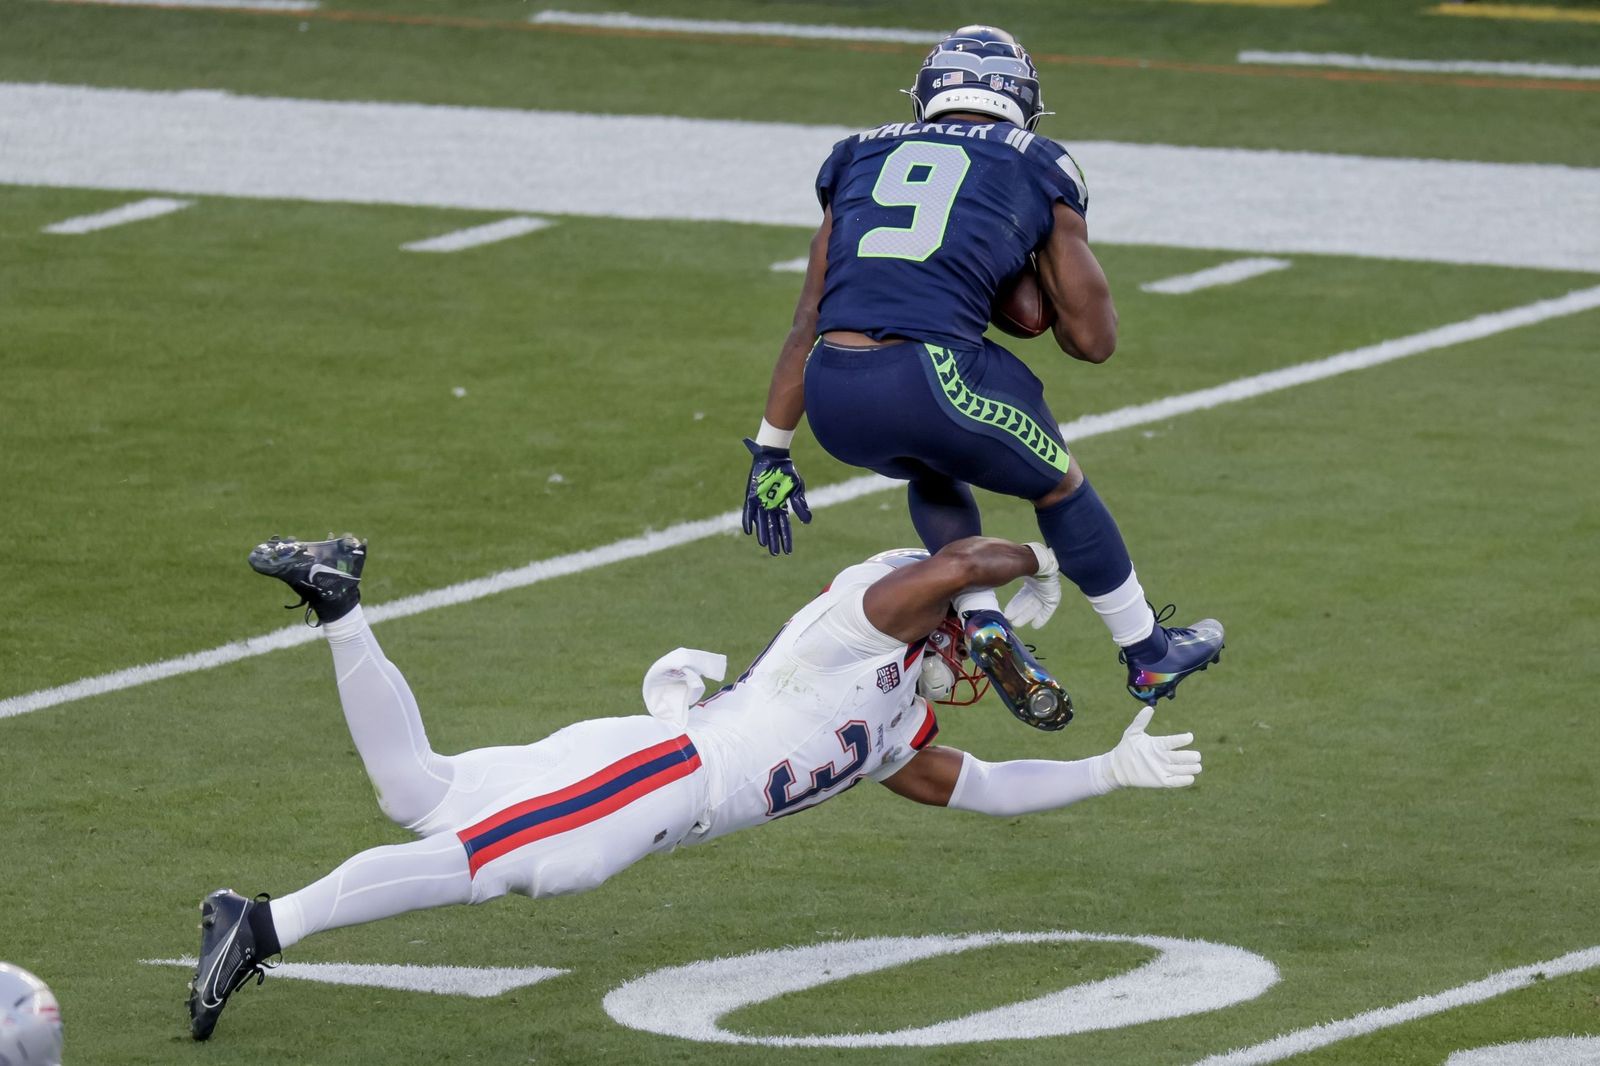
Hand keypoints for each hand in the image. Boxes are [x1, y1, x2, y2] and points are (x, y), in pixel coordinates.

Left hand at [741, 438, 810, 554]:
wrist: (775, 457)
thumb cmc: (787, 472)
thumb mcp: (797, 489)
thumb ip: (800, 505)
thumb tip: (807, 522)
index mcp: (781, 505)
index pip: (784, 526)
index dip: (786, 538)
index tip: (788, 551)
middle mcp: (770, 506)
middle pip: (773, 527)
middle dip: (774, 540)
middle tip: (775, 554)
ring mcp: (760, 502)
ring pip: (761, 522)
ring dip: (763, 533)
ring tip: (764, 545)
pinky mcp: (751, 496)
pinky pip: (749, 511)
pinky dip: (749, 521)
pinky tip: (749, 531)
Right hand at [1003, 542, 1060, 628]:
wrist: (1036, 560)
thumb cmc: (1020, 563)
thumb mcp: (1008, 573)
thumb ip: (997, 578)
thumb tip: (980, 582)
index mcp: (1030, 578)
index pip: (1022, 594)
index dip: (1015, 604)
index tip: (1007, 613)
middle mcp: (1038, 584)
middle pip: (1028, 601)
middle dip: (1019, 611)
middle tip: (1010, 620)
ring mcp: (1047, 589)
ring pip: (1036, 605)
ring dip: (1026, 615)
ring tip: (1016, 624)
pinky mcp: (1053, 595)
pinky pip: (1048, 608)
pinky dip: (1042, 617)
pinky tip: (1035, 625)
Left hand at [1102, 706, 1201, 788]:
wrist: (1118, 766)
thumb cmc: (1126, 748)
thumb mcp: (1132, 733)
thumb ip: (1140, 720)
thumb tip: (1149, 708)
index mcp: (1160, 745)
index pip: (1173, 741)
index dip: (1181, 740)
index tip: (1189, 737)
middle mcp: (1164, 757)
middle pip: (1182, 757)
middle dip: (1190, 756)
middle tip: (1196, 756)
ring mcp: (1164, 769)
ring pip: (1182, 769)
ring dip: (1190, 768)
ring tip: (1197, 767)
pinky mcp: (1161, 781)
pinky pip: (1175, 782)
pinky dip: (1183, 780)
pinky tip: (1190, 778)